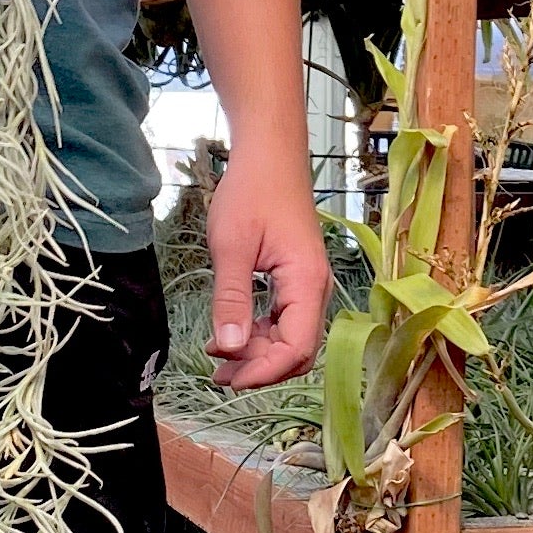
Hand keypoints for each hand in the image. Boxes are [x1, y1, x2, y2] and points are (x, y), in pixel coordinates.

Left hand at [204, 144, 329, 388]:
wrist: (269, 153)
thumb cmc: (251, 191)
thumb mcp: (231, 246)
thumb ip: (231, 300)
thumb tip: (229, 350)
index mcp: (306, 282)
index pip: (296, 348)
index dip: (264, 371)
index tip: (228, 379)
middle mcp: (316, 288)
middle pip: (298, 350)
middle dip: (260, 367)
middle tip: (217, 373)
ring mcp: (308, 284)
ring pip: (291, 338)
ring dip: (257, 353)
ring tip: (216, 355)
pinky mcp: (296, 278)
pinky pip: (284, 320)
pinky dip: (259, 333)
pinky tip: (230, 333)